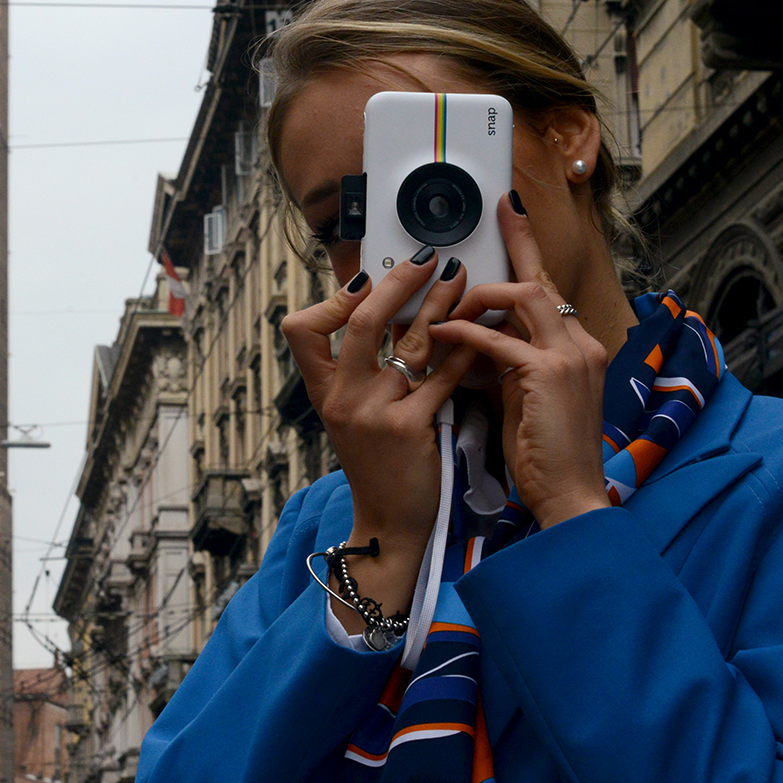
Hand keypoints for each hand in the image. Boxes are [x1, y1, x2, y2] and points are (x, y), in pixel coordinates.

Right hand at [279, 248, 474, 628]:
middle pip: (360, 323)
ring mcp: (372, 412)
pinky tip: (480, 332)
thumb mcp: (352, 416)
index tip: (364, 280)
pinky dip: (463, 350)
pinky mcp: (409, 428)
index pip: (301, 330)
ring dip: (439, 304)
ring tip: (461, 279)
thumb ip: (360, 372)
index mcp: (323, 391)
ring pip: (408, 344)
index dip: (330, 300)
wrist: (391, 522)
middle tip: (425, 259)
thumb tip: (381, 312)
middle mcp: (341, 398)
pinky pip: (441, 377)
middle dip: (396, 284)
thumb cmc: (378, 463)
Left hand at [431, 195, 611, 528]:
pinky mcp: (549, 374)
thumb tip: (470, 336)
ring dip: (478, 297)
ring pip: (523, 297)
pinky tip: (441, 336)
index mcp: (579, 348)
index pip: (549, 291)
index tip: (509, 216)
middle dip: (513, 246)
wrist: (569, 496)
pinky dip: (465, 335)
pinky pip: (498, 339)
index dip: (526, 252)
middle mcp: (581, 343)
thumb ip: (506, 361)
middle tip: (487, 217)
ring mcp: (570, 356)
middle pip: (539, 281)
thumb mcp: (523, 395)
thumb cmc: (541, 453)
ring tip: (447, 309)